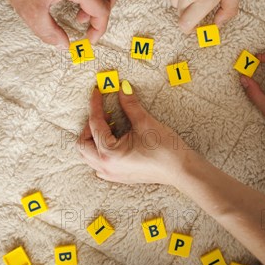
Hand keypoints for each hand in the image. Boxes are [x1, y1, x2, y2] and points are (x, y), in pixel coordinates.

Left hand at [77, 82, 193, 184]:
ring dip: (94, 138)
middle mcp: (106, 166)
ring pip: (89, 156)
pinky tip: (115, 141)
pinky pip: (99, 164)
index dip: (96, 105)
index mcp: (109, 153)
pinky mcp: (119, 176)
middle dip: (90, 125)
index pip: (95, 124)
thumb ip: (129, 104)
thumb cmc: (165, 149)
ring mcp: (111, 174)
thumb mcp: (145, 122)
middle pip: (83, 144)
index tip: (97, 91)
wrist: (181, 170)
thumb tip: (122, 87)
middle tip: (105, 112)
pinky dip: (100, 150)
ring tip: (111, 125)